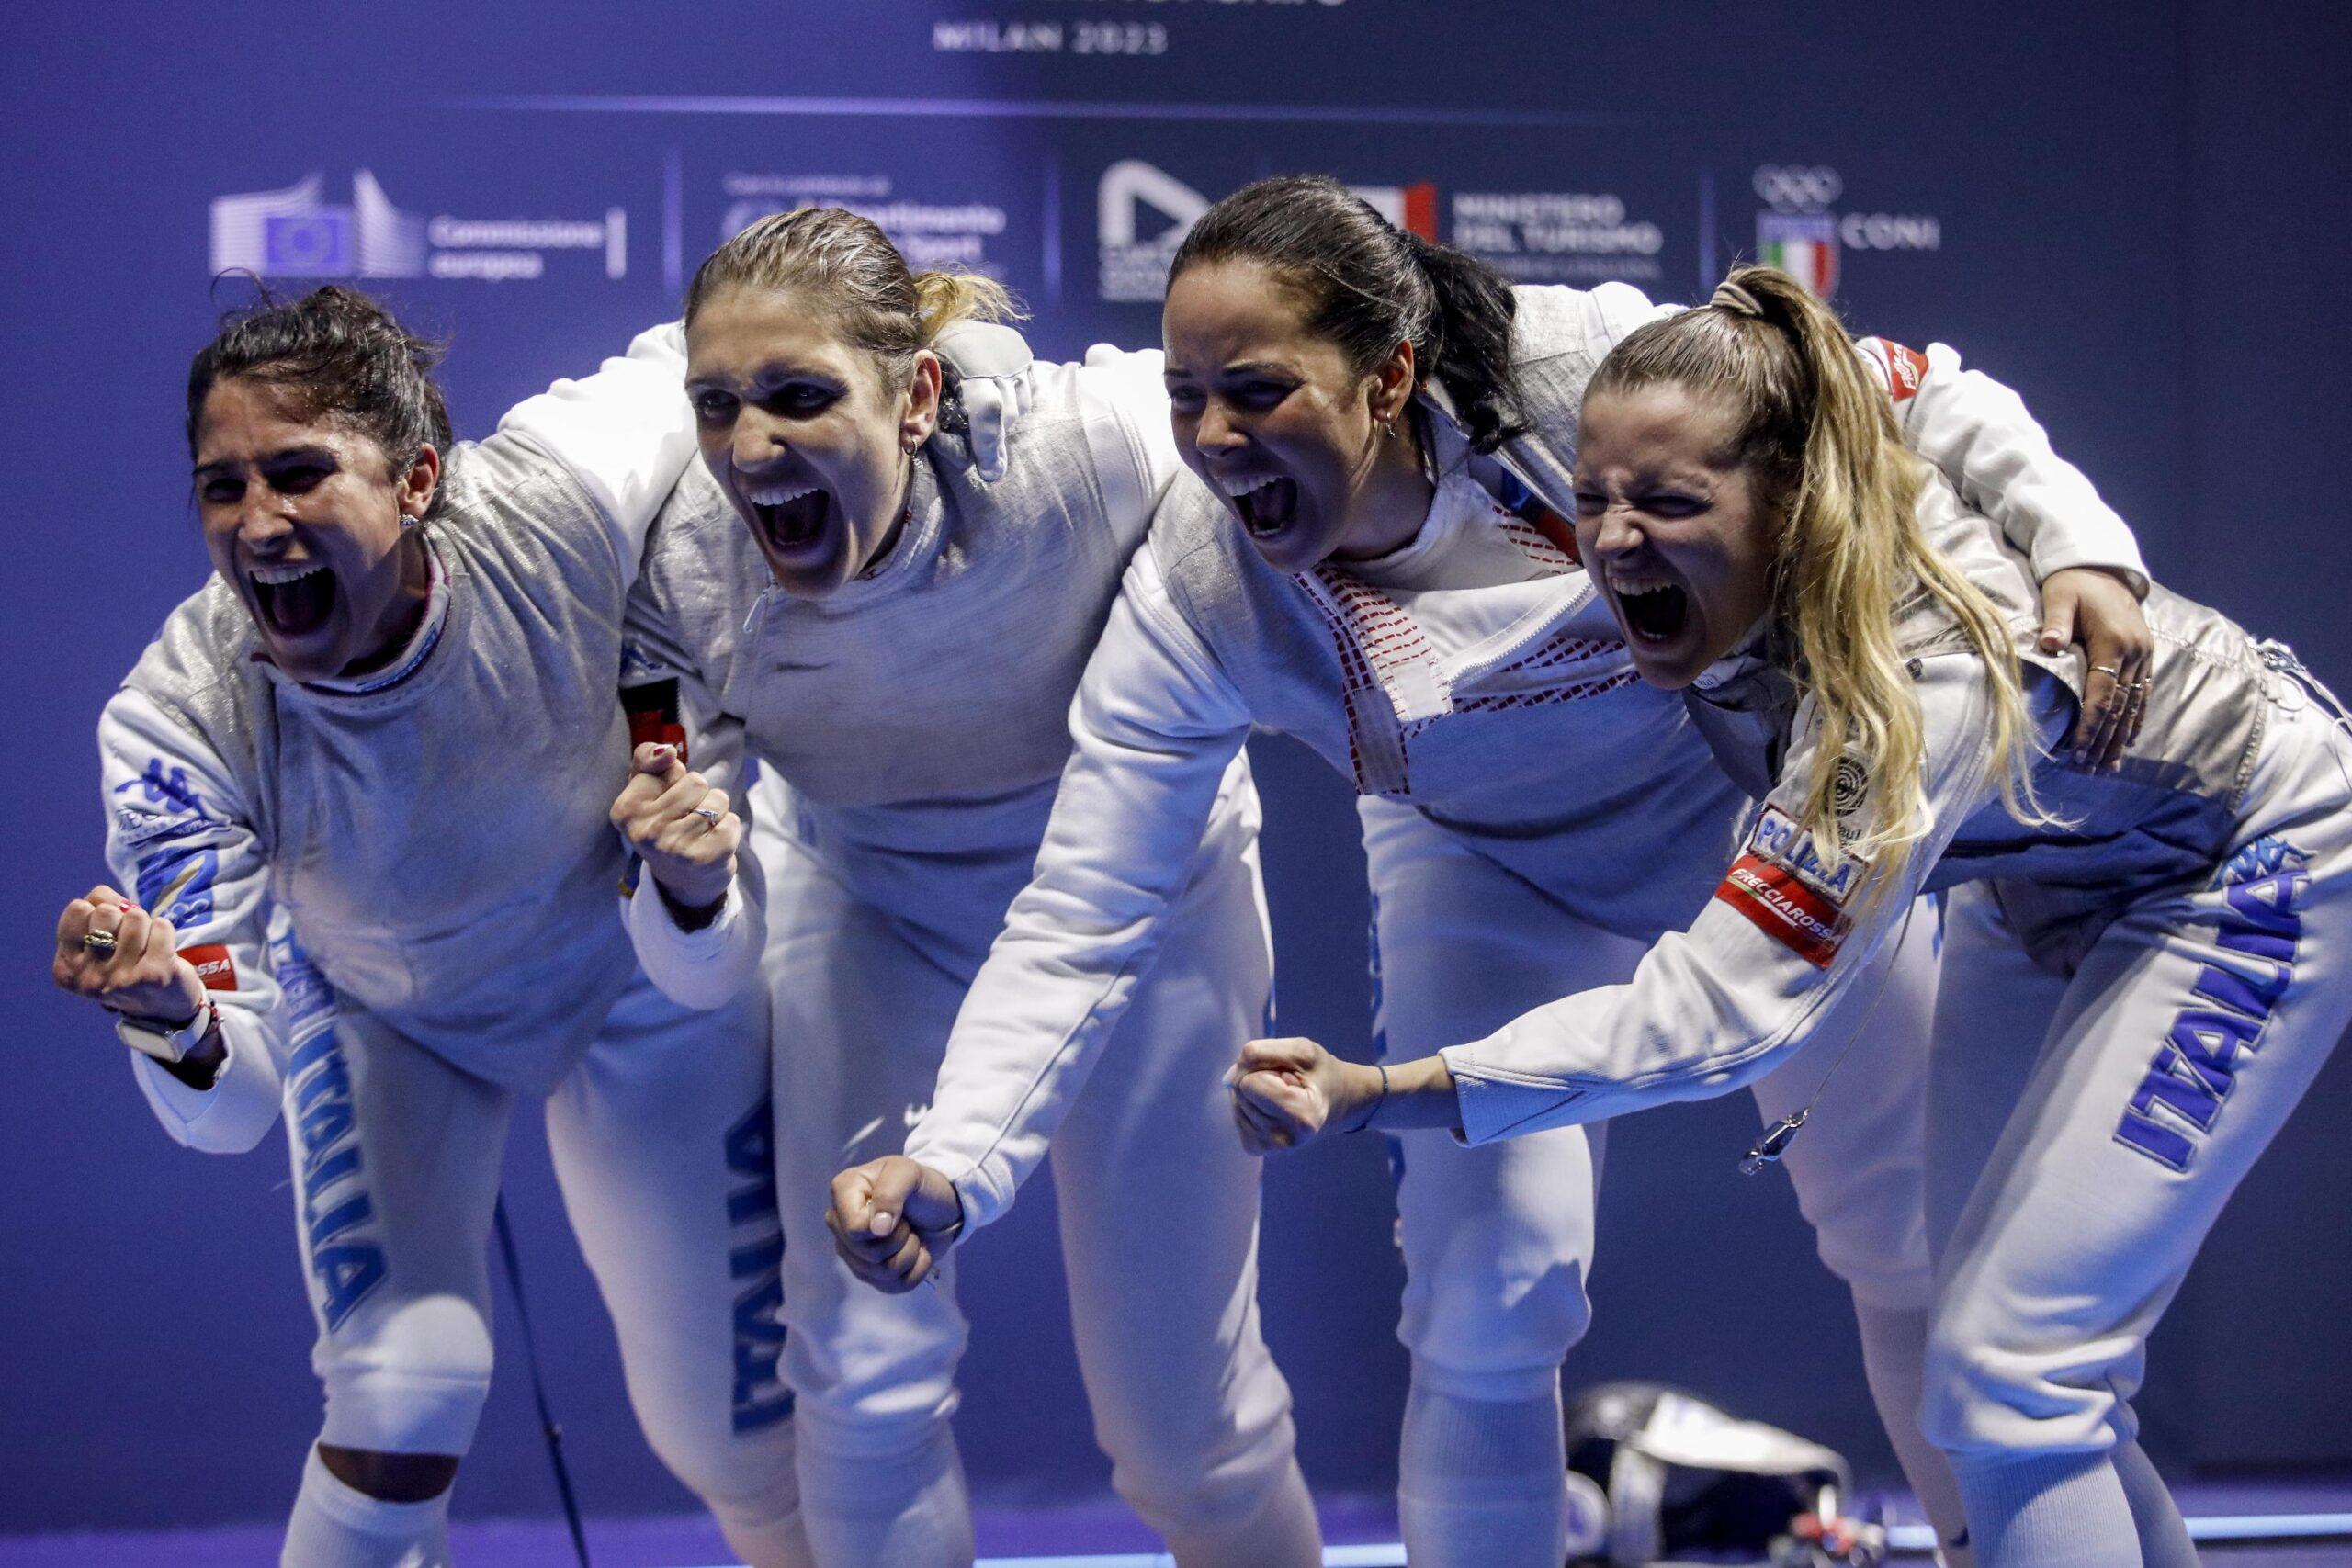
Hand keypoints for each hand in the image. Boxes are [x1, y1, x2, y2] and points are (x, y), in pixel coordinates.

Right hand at [53, 885, 204, 1024]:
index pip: (77, 909)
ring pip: (135, 917)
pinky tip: (162, 949)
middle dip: (122, 916)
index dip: (97, 909)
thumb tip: (109, 898)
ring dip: (145, 924)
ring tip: (146, 945)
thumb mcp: (96, 944)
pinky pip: (161, 926)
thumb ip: (95, 910)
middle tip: (129, 938)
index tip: (107, 928)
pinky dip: (164, 930)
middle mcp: (89, 978)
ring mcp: (122, 979)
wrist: (162, 1007)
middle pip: (105, 911)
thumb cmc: (125, 964)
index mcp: (66, 969)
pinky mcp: (155, 975)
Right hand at [610, 743, 738, 910]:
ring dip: (716, 812)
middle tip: (686, 820)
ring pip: (718, 800)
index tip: (666, 801)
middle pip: (697, 781)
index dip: (675, 779)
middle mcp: (645, 831)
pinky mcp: (705, 859)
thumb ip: (647, 759)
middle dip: (699, 795)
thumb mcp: (647, 789)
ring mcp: (674, 848)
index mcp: (625, 810)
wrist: (683, 880)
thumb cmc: (665, 823)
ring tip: (700, 832)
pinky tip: (712, 844)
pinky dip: (729, 829)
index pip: (668, 764)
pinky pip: (732, 821)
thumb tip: (667, 752)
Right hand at [827, 1156, 965, 1292]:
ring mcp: (852, 1251)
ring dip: (910, 1254)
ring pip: (882, 1273)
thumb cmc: (919, 1184)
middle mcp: (839, 1223)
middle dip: (901, 1239)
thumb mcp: (909, 1173)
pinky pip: (893, 1287)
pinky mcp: (869, 1273)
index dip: (885, 1226)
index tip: (900, 1209)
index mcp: (843, 1192)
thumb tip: (877, 1230)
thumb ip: (891, 1193)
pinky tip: (917, 1252)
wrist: (938, 1205)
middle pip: (868, 1255)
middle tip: (908, 1222)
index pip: (855, 1230)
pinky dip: (916, 1270)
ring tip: (913, 1235)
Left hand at [932, 320, 1032, 482]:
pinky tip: (997, 399)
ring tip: (984, 420)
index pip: (987, 409)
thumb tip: (925, 441)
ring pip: (1019, 405)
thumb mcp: (921, 371)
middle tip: (988, 462)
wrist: (944, 308)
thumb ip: (927, 400)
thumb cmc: (928, 348)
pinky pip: (1028, 391)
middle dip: (994, 439)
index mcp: (968, 357)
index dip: (988, 444)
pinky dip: (1014, 403)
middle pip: (1007, 413)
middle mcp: (999, 354)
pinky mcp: (1024, 353)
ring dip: (1004, 420)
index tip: (989, 472)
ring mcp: (1015, 353)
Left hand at [1229, 1036, 1379, 1154]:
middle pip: (1240, 1091)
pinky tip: (1273, 1107)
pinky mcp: (1256, 1149)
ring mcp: (1268, 1148)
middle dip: (1259, 1079)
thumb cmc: (1319, 1073)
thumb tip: (1228, 1078)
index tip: (1291, 1076)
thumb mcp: (1301, 1050)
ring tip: (1283, 1095)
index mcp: (1302, 1116)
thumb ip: (1262, 1052)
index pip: (1249, 1083)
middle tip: (1287, 1084)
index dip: (1264, 1068)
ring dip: (1256, 1091)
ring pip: (1236, 1101)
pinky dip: (1251, 1104)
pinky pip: (1236, 1114)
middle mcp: (1284, 1139)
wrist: (1334, 1101)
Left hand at [2039, 566, 2152, 769]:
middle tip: (2090, 770)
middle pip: (2120, 707)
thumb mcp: (2060, 596)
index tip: (2078, 751)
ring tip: (2109, 767)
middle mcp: (2134, 653)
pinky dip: (2135, 719)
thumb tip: (2049, 644)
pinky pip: (2143, 694)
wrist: (2103, 567)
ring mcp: (2143, 655)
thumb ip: (2056, 621)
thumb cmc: (2074, 583)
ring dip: (2121, 737)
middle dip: (2105, 741)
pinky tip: (2128, 740)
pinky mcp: (2145, 656)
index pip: (2102, 695)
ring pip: (2134, 705)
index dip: (2091, 725)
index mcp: (2113, 642)